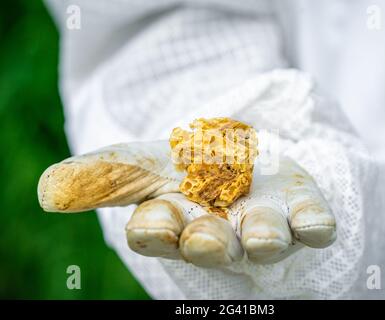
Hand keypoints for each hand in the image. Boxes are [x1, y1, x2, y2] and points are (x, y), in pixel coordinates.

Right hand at [38, 140, 335, 266]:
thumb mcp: (143, 161)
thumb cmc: (185, 166)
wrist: (240, 156)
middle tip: (204, 236)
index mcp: (175, 221)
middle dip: (206, 243)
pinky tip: (314, 225)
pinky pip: (312, 226)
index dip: (153, 230)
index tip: (152, 222)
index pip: (156, 233)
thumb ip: (103, 174)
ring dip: (262, 239)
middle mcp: (219, 232)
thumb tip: (49, 190)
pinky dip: (314, 227)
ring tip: (262, 235)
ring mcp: (263, 225)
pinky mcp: (301, 211)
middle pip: (210, 245)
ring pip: (262, 241)